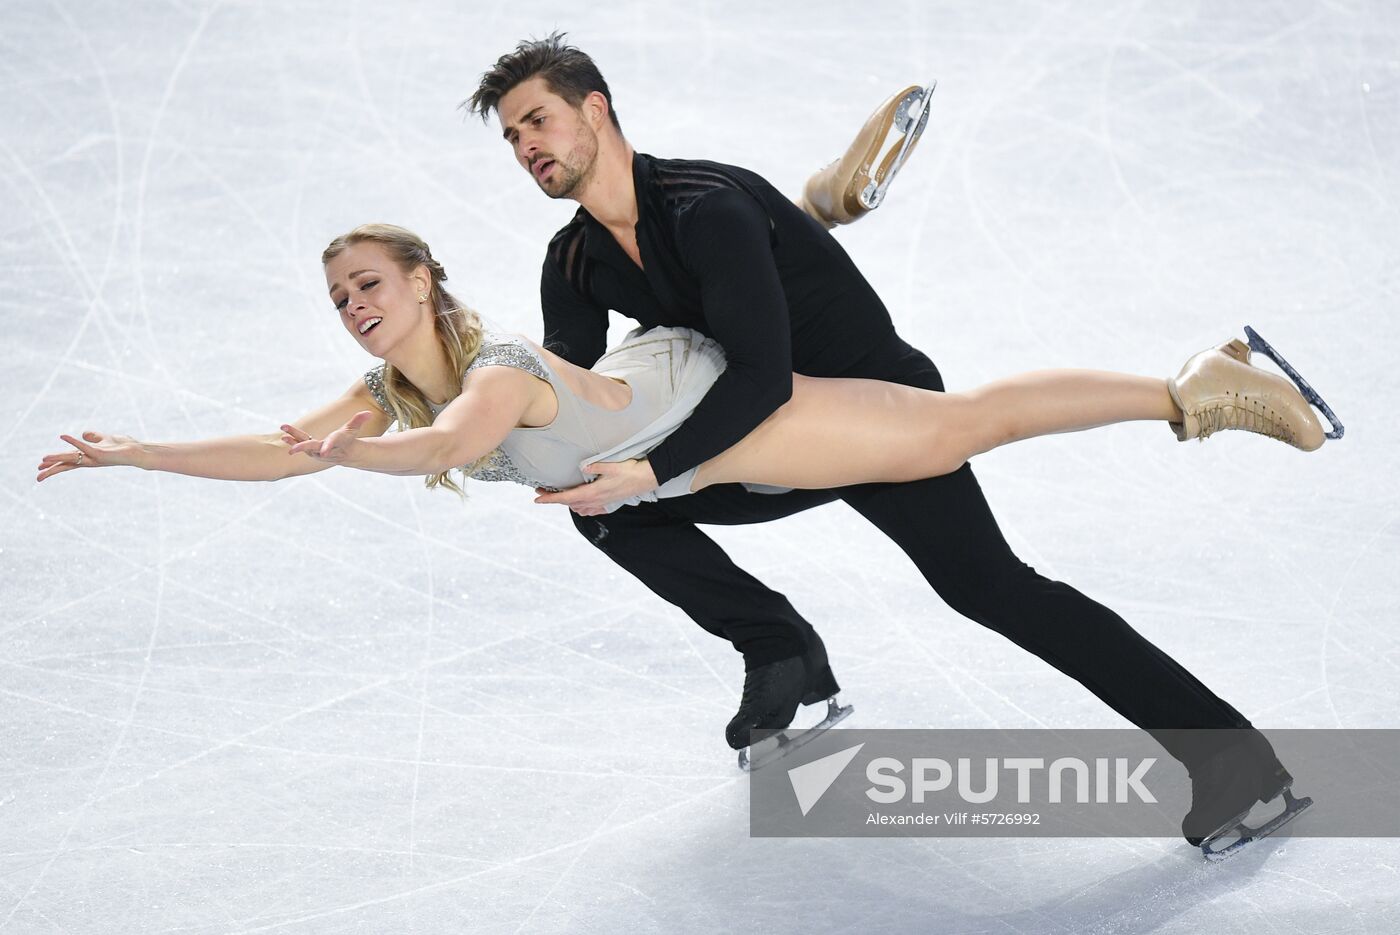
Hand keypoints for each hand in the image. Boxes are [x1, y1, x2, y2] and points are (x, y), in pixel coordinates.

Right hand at [37, 430, 143, 481]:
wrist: (138, 451)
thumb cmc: (122, 446)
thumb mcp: (104, 439)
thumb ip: (93, 437)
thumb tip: (83, 434)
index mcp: (88, 457)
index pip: (68, 462)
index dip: (54, 464)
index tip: (40, 469)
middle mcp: (90, 459)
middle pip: (67, 464)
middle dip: (52, 469)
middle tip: (38, 476)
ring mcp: (95, 457)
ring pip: (72, 458)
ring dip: (58, 457)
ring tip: (43, 460)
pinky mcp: (101, 453)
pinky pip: (85, 446)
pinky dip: (74, 441)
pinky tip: (63, 436)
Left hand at [280, 411, 374, 464]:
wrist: (345, 454)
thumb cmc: (349, 438)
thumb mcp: (354, 429)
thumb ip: (360, 420)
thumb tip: (369, 412)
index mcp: (336, 443)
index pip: (332, 445)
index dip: (328, 448)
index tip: (323, 452)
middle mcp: (325, 449)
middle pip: (314, 448)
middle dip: (303, 447)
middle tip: (293, 450)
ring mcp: (316, 451)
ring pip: (304, 446)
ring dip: (293, 442)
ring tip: (283, 436)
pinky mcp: (310, 450)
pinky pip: (300, 445)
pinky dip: (292, 441)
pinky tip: (284, 435)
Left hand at [533, 458, 658, 515]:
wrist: (648, 478)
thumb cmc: (631, 470)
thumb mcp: (613, 465)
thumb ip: (597, 466)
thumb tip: (583, 467)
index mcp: (595, 492)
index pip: (567, 497)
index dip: (551, 499)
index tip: (537, 499)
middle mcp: (597, 500)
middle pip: (570, 503)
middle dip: (554, 499)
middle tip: (541, 491)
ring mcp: (603, 503)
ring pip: (579, 507)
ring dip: (567, 503)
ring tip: (557, 496)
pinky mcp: (608, 503)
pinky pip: (590, 510)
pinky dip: (580, 508)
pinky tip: (579, 504)